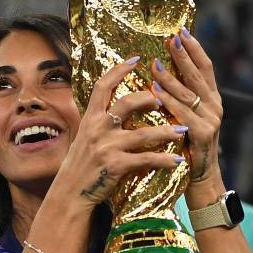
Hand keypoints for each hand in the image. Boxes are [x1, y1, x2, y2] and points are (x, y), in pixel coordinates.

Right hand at [53, 58, 187, 209]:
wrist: (70, 193)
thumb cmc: (80, 167)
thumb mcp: (84, 139)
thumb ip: (99, 124)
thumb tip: (115, 110)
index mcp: (89, 119)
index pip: (102, 86)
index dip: (119, 70)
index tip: (136, 59)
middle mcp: (97, 128)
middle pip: (126, 103)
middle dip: (149, 99)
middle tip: (164, 100)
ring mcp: (106, 147)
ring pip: (143, 133)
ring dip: (166, 132)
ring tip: (182, 130)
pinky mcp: (115, 165)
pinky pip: (145, 159)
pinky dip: (164, 159)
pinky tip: (177, 160)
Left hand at [150, 28, 224, 206]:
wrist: (199, 178)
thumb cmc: (188, 146)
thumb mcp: (187, 118)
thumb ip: (181, 98)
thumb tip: (161, 73)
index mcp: (212, 99)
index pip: (204, 68)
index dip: (194, 49)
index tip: (181, 31)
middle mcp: (215, 106)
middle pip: (198, 75)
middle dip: (184, 56)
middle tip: (170, 39)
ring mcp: (211, 120)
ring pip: (189, 94)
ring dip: (171, 77)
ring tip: (155, 63)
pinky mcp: (203, 135)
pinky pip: (183, 115)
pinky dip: (168, 102)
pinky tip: (155, 92)